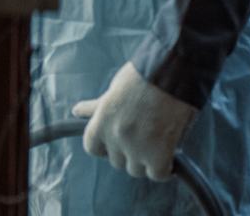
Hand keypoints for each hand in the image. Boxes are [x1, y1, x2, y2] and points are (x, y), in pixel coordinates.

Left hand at [71, 62, 198, 180]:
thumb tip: (77, 110)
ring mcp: (137, 148)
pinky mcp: (160, 155)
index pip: (92, 148)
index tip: (115, 143)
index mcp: (101, 120)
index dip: (104, 147)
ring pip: (137, 170)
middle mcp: (115, 136)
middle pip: (117, 161)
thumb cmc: (143, 77)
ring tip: (157, 145)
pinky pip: (158, 175)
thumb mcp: (113, 90)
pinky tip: (170, 159)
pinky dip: (165, 170)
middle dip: (128, 152)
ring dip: (146, 161)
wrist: (172, 74)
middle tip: (142, 139)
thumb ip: (98, 107)